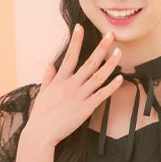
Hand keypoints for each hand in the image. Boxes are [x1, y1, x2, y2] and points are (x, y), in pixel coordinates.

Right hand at [27, 24, 123, 146]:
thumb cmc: (41, 115)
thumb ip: (48, 77)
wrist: (41, 134)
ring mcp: (79, 96)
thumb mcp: (43, 93)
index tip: (80, 27)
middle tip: (111, 35)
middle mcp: (70, 85)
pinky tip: (119, 78)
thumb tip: (51, 64)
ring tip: (119, 52)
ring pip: (98, 77)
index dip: (76, 41)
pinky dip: (111, 87)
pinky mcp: (85, 109)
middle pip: (89, 62)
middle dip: (101, 48)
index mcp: (60, 80)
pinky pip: (101, 95)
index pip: (70, 56)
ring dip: (110, 63)